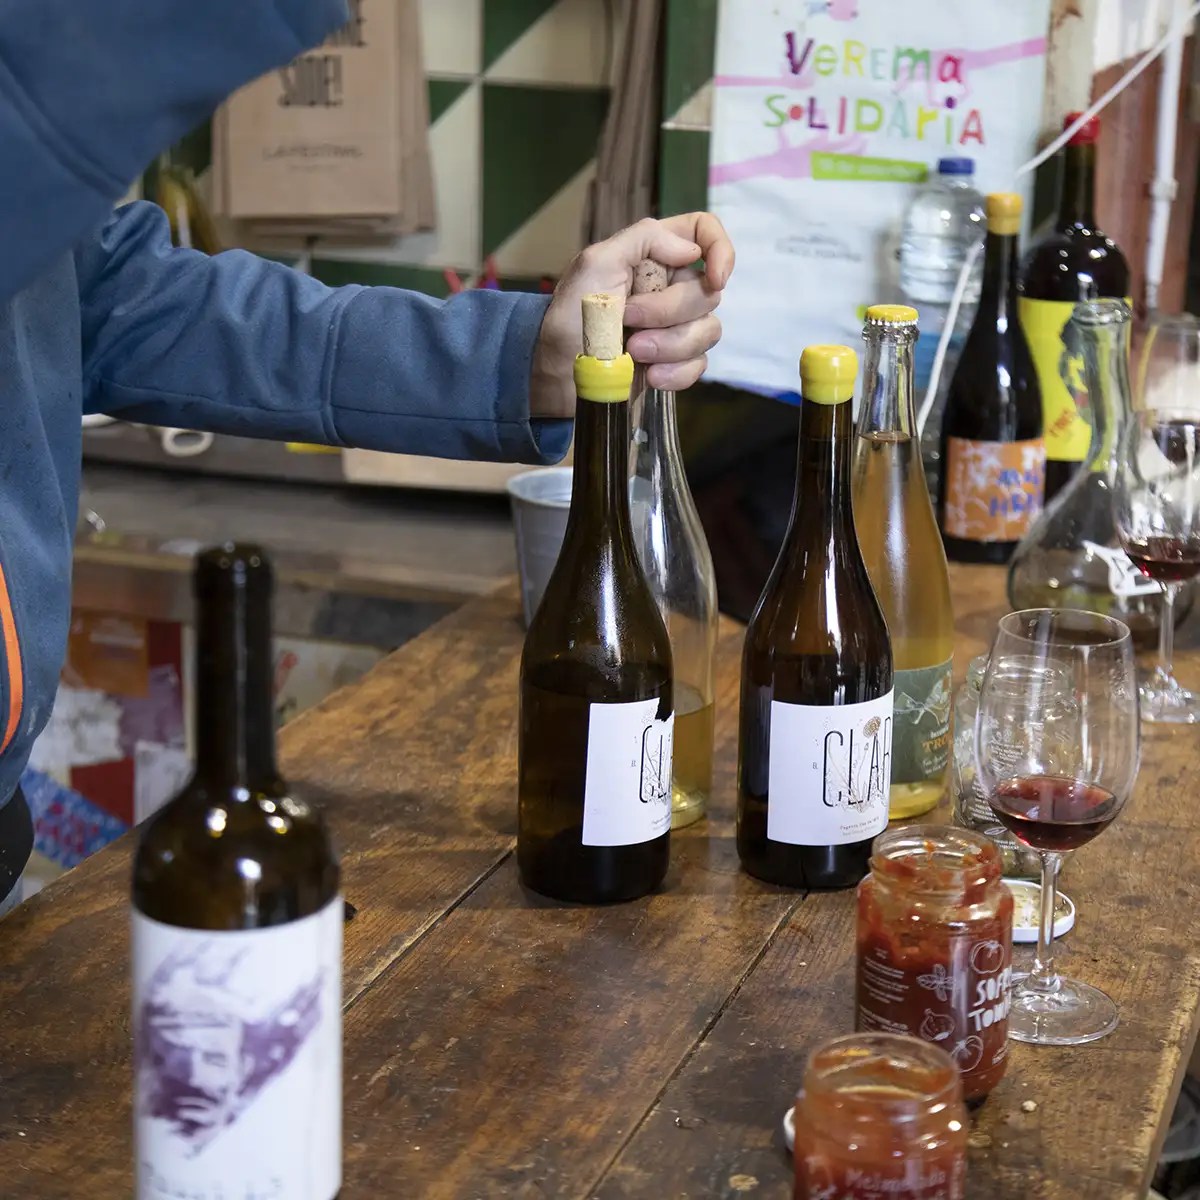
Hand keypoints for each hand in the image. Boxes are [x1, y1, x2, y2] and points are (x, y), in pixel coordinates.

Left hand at [530, 214, 733, 418]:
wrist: (555, 373)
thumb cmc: (568, 316)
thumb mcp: (595, 264)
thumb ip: (643, 240)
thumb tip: (690, 250)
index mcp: (654, 255)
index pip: (704, 232)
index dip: (721, 250)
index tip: (715, 277)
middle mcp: (671, 286)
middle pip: (708, 291)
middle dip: (669, 312)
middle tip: (628, 321)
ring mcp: (675, 327)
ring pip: (708, 331)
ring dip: (670, 345)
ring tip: (633, 352)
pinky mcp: (674, 362)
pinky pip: (698, 365)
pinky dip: (676, 373)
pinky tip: (648, 376)